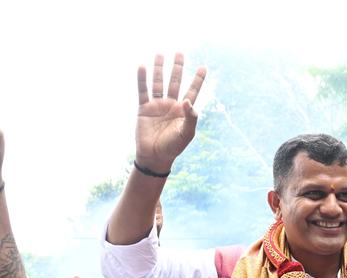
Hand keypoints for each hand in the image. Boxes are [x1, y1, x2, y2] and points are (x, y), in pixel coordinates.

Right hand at [134, 53, 206, 172]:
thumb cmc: (173, 147)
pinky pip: (143, 91)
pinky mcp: (144, 108)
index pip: (192, 91)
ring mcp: (157, 105)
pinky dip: (142, 79)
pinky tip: (142, 67)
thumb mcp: (186, 133)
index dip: (198, 80)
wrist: (154, 156)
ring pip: (158, 83)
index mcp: (183, 111)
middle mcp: (171, 105)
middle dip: (177, 68)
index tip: (204, 67)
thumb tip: (187, 100)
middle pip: (175, 82)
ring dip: (159, 69)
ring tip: (160, 55)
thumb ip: (191, 117)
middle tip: (179, 53)